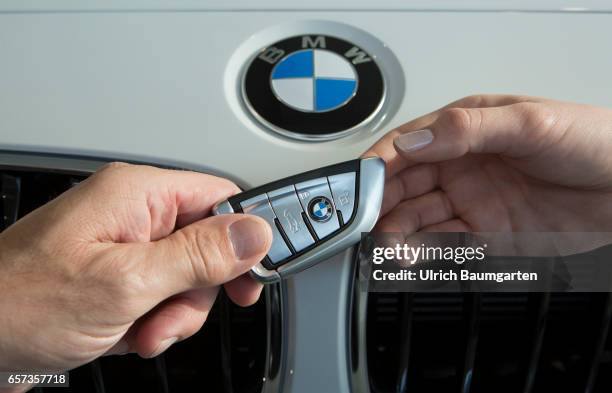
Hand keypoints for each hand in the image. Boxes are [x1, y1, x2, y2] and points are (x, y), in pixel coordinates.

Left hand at [0, 163, 271, 372]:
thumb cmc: (20, 303)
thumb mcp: (127, 283)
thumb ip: (198, 256)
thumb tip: (254, 233)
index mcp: (138, 194)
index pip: (221, 196)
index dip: (245, 238)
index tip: (251, 277)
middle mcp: (133, 212)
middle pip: (208, 245)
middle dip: (195, 292)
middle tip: (169, 317)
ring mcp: (124, 243)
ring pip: (187, 277)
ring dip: (172, 314)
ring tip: (138, 331)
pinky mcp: (116, 271)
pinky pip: (161, 293)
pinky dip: (152, 320)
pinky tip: (125, 332)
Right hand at [364, 95, 611, 233]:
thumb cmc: (594, 143)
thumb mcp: (530, 123)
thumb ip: (467, 131)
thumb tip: (414, 141)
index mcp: (465, 130)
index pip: (409, 145)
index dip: (380, 163)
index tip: (361, 182)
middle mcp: (462, 166)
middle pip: (405, 185)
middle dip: (380, 203)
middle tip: (364, 220)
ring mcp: (473, 202)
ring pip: (418, 218)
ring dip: (396, 232)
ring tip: (385, 245)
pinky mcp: (487, 236)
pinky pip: (444, 245)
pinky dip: (422, 253)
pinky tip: (410, 256)